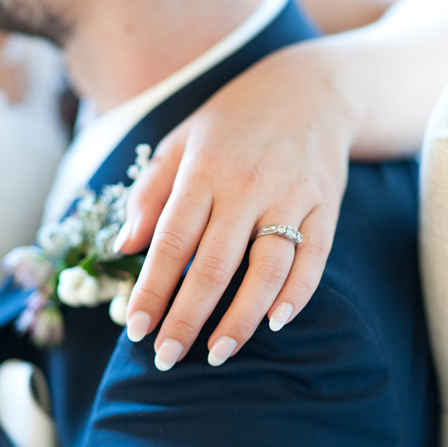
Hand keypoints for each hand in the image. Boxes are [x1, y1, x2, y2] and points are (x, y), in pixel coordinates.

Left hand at [113, 42, 358, 369]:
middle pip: (213, 265)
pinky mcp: (324, 206)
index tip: (136, 329)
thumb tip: (123, 246)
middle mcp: (247, 186)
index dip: (151, 289)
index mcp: (203, 169)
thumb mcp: (181, 141)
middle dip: (187, 318)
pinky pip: (315, 259)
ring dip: (241, 317)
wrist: (308, 89)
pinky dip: (297, 294)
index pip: (170, 242)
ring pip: (265, 269)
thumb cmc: (232, 121)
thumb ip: (150, 192)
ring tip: (218, 353)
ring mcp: (290, 197)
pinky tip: (276, 322)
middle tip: (167, 357)